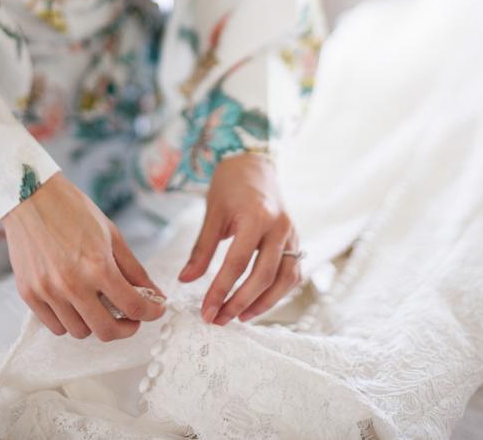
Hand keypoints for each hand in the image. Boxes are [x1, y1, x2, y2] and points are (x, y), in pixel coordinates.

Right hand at [2, 172, 165, 339]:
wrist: (31, 197)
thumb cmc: (73, 210)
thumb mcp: (112, 234)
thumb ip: (133, 269)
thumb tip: (154, 294)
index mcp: (98, 266)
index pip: (133, 306)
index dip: (151, 313)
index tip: (155, 311)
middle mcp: (72, 284)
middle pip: (106, 331)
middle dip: (126, 328)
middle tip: (131, 317)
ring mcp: (48, 292)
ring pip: (80, 332)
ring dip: (96, 323)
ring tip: (100, 304)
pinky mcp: (29, 294)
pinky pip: (55, 326)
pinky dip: (70, 320)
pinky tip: (76, 302)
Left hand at [178, 154, 302, 324]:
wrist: (254, 163)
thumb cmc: (231, 185)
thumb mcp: (213, 213)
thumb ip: (201, 249)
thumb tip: (186, 281)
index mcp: (256, 216)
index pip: (237, 263)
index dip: (220, 291)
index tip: (206, 312)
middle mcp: (279, 227)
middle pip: (263, 276)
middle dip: (240, 303)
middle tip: (219, 319)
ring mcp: (292, 234)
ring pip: (284, 279)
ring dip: (264, 303)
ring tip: (240, 317)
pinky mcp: (296, 240)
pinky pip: (293, 272)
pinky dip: (279, 291)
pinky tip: (260, 301)